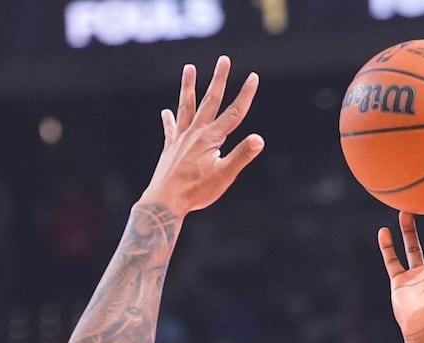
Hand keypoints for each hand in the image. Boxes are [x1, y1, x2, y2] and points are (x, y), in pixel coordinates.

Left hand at [141, 56, 264, 214]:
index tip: (253, 77)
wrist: (164, 201)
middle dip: (219, 80)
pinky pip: (171, 129)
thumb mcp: (224, 175)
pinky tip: (166, 112)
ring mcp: (181, 138)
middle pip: (210, 101)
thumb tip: (259, 139)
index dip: (245, 94)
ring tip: (189, 68)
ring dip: (189, 87)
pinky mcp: (170, 148)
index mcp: (211, 138)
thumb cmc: (196, 191)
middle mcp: (195, 133)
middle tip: (224, 60)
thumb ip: (241, 155)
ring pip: (186, 106)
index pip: (233, 113)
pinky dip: (169, 119)